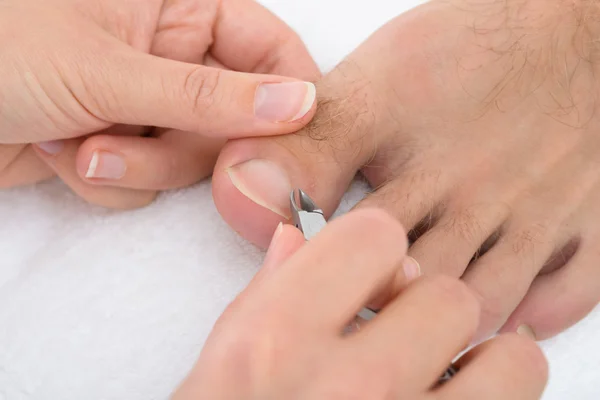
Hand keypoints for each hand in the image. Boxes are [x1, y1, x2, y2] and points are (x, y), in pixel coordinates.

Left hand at [0, 0, 318, 207]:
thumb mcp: (109, 69)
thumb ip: (210, 95)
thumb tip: (299, 103)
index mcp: (179, 6)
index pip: (270, 50)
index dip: (286, 99)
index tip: (281, 144)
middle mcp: (172, 55)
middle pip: (235, 122)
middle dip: (182, 147)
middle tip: (129, 140)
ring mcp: (148, 104)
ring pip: (191, 162)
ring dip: (136, 166)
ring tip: (75, 144)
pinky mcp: (123, 146)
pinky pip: (151, 183)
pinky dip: (107, 181)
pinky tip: (59, 151)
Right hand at [172, 210, 546, 399]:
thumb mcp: (219, 370)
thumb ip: (267, 295)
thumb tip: (297, 239)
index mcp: (277, 341)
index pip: (376, 236)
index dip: (375, 252)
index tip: (368, 279)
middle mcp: (352, 387)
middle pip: (448, 295)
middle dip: (423, 312)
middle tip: (398, 340)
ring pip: (511, 359)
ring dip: (481, 364)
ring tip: (446, 380)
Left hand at [212, 0, 599, 340]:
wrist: (576, 28)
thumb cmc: (472, 49)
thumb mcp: (374, 84)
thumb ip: (305, 145)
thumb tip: (245, 193)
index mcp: (413, 164)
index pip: (348, 246)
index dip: (319, 273)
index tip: (307, 280)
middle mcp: (476, 196)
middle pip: (414, 285)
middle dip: (380, 306)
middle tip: (359, 317)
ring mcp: (538, 214)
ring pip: (483, 301)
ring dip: (447, 321)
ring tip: (418, 325)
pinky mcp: (591, 222)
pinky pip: (568, 293)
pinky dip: (533, 314)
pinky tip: (502, 314)